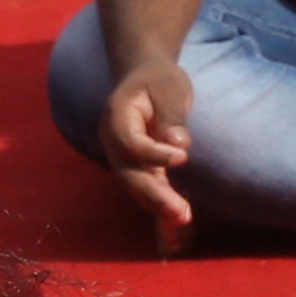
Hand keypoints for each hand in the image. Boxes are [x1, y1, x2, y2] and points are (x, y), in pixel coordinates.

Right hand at [100, 62, 196, 250]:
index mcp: (116, 116)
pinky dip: (159, 202)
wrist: (144, 77)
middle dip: (153, 194)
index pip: (131, 143)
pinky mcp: (135, 166)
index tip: (183, 156)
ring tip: (182, 219)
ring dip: (157, 204)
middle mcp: (112, 141)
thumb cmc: (159, 79)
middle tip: (180, 213)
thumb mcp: (170, 87)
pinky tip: (179, 217)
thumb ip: (172, 114)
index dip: (154, 154)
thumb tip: (178, 144)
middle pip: (128, 173)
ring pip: (134, 185)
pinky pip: (144, 187)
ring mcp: (121, 156)